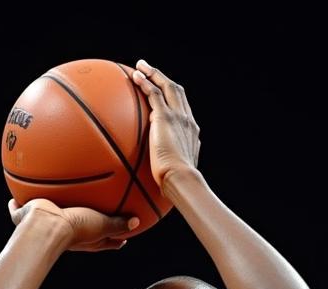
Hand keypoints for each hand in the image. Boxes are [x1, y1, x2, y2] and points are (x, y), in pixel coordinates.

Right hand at [8, 198, 138, 251]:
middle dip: (86, 225)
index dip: (115, 239)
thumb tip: (137, 222)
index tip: (124, 237)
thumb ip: (118, 223)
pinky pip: (19, 210)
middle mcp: (65, 236)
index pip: (105, 242)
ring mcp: (45, 227)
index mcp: (85, 240)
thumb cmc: (73, 227)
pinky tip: (13, 198)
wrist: (46, 226)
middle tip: (95, 217)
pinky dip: (15, 206)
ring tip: (50, 203)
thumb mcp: (100, 224)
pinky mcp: (25, 220)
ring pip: (49, 220)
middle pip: (78, 232)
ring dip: (52, 215)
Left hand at [132, 60, 200, 189]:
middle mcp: (187, 121)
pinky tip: (135, 76)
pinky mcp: (166, 117)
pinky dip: (146, 83)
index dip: (173, 98)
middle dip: (164, 78)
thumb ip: (169, 167)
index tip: (163, 93)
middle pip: (177, 92)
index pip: (183, 109)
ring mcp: (178, 117)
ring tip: (141, 66)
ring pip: (167, 87)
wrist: (181, 178)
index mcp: (191, 133)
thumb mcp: (176, 173)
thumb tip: (158, 177)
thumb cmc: (178, 183)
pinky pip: (154, 94)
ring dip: (154, 74)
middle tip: (151, 71)